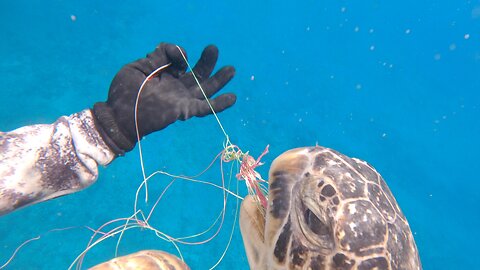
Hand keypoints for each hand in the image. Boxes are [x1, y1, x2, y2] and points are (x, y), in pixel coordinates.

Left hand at [93, 43, 235, 153]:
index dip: (177, 52)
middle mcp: (176, 86)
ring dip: (219, 80)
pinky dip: (219, 105)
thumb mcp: (138, 67)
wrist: (119, 115)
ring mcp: (181, 98)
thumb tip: (179, 55)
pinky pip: (205, 108)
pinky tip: (232, 97)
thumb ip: (158, 57)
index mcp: (165, 74)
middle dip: (208, 61)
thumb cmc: (123, 92)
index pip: (178, 58)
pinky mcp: (184, 110)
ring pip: (205, 89)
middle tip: (213, 49)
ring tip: (231, 69)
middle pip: (198, 73)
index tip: (174, 55)